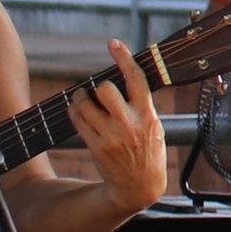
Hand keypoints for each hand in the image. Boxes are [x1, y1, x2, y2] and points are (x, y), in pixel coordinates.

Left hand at [69, 38, 167, 214]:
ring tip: (83, 100)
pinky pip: (78, 121)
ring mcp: (112, 136)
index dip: (123, 57)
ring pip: (86, 103)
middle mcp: (130, 124)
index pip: (135, 79)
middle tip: (97, 90)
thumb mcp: (155, 128)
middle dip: (100, 86)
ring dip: (81, 98)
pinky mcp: (97, 147)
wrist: (139, 187)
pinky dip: (75, 112)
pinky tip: (78, 112)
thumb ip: (142, 105)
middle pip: (105, 88)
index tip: (113, 43)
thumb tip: (126, 80)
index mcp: (148, 116)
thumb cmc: (149, 153)